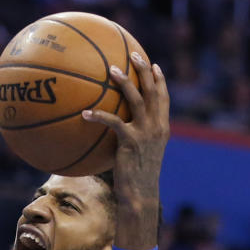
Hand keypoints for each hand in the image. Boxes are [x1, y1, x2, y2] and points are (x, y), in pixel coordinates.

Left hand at [83, 52, 169, 209]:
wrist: (141, 194)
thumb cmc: (137, 177)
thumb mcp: (141, 154)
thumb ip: (136, 138)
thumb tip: (118, 129)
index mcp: (162, 128)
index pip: (164, 98)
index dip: (159, 80)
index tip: (153, 64)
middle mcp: (157, 127)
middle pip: (153, 91)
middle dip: (144, 70)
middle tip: (133, 54)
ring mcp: (145, 133)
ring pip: (136, 100)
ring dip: (124, 82)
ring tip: (111, 70)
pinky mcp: (130, 142)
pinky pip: (113, 122)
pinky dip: (99, 116)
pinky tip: (85, 113)